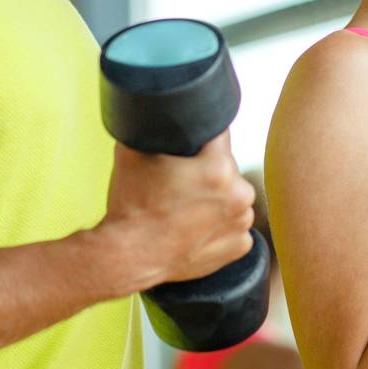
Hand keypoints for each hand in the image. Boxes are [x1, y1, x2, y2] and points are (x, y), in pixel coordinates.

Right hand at [101, 130, 254, 288]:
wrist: (126, 256)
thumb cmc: (132, 209)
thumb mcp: (133, 152)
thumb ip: (150, 128)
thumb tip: (150, 112)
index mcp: (219, 167)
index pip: (219, 135)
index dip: (201, 137)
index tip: (190, 145)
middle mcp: (238, 194)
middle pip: (226, 168)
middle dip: (208, 170)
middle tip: (181, 182)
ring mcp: (241, 222)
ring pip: (233, 196)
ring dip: (217, 198)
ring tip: (187, 207)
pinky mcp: (239, 246)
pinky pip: (234, 226)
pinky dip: (220, 226)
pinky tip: (195, 227)